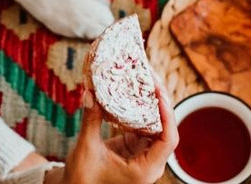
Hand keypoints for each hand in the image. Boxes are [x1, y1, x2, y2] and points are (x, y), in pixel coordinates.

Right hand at [52, 80, 178, 183]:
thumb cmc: (82, 179)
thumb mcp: (86, 149)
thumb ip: (91, 121)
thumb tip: (90, 93)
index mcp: (145, 170)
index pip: (168, 140)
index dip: (168, 116)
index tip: (159, 93)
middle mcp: (149, 163)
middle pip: (165, 129)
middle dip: (160, 102)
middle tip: (150, 77)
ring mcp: (143, 155)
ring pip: (155, 125)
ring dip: (150, 102)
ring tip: (143, 79)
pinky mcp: (134, 148)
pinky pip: (142, 125)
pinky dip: (139, 109)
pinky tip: (133, 92)